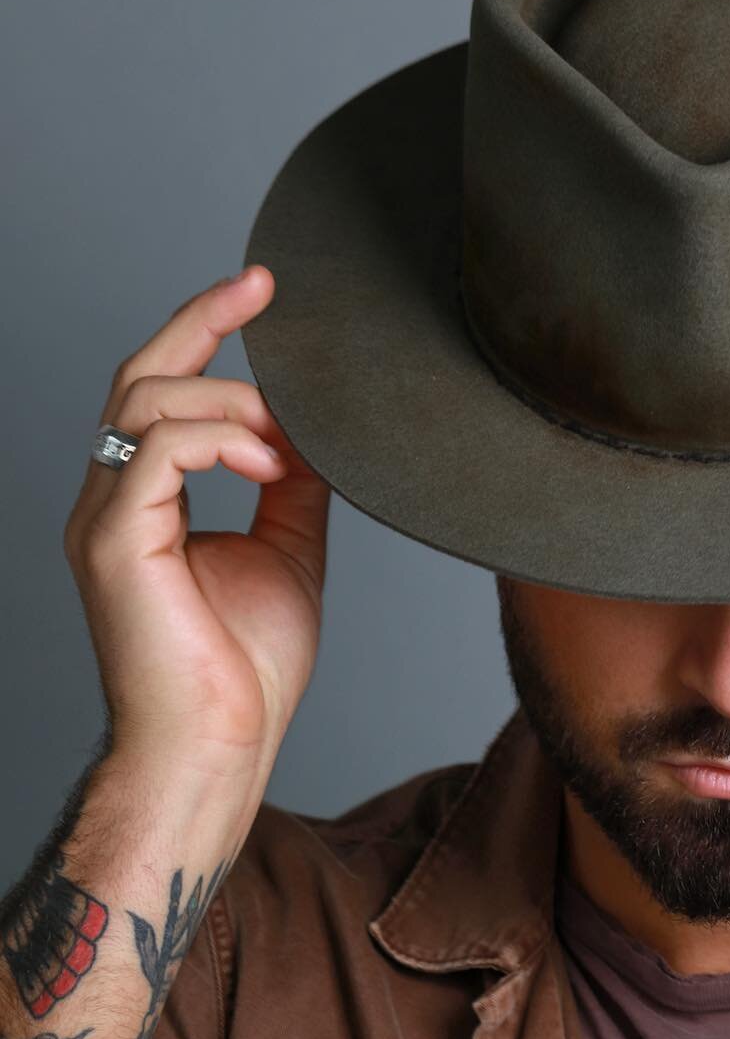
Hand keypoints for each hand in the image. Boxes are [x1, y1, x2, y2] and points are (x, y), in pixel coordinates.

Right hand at [65, 266, 330, 781]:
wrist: (221, 747)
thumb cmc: (246, 670)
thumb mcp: (287, 551)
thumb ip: (292, 486)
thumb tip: (316, 431)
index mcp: (146, 502)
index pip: (161, 392)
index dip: (203, 331)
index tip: (260, 290)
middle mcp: (112, 501)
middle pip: (139, 376)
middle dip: (201, 322)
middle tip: (264, 291)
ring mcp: (105, 519)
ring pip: (147, 404)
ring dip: (230, 404)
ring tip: (283, 445)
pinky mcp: (114, 543)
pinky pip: (155, 451)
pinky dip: (218, 440)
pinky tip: (266, 466)